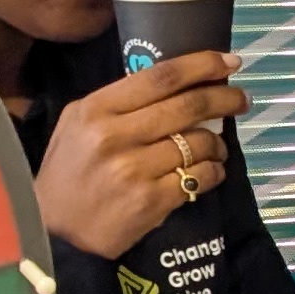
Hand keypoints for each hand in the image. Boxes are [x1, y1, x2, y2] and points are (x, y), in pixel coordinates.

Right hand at [33, 48, 244, 258]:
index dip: (201, 65)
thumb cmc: (68, 172)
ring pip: (199, 143)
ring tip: (217, 146)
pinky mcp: (151, 201)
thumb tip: (175, 83)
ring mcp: (134, 170)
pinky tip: (210, 172)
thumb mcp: (77, 124)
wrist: (53, 231)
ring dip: (218, 143)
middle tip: (242, 99)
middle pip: (187, 105)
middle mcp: (115, 136)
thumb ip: (118, 103)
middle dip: (225, 98)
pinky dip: (214, 172)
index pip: (160, 77)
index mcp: (97, 110)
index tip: (229, 62)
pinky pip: (200, 177)